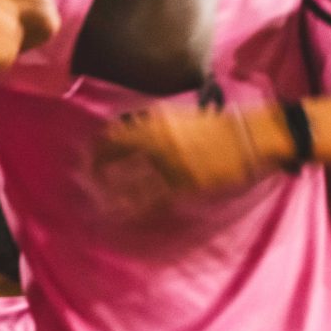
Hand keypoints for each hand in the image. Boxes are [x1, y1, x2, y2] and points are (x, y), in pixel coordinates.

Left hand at [95, 105, 274, 194]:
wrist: (249, 137)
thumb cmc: (213, 125)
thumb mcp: (175, 115)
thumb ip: (148, 123)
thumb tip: (119, 132)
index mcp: (154, 122)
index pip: (112, 136)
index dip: (94, 150)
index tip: (83, 159)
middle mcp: (158, 142)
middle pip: (115, 160)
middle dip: (94, 173)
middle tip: (81, 184)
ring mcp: (171, 165)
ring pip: (130, 183)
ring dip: (109, 195)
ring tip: (94, 205)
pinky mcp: (186, 184)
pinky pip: (153, 201)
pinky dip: (134, 209)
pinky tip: (122, 215)